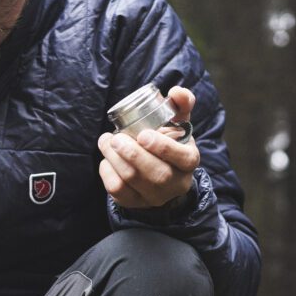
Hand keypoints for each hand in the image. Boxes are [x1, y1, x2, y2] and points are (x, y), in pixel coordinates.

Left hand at [97, 86, 200, 210]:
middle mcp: (175, 183)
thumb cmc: (168, 142)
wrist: (160, 175)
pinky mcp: (135, 203)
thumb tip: (175, 92)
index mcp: (189, 161)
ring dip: (114, 159)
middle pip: (155, 173)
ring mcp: (155, 197)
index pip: (182, 157)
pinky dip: (107, 172)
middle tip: (115, 137)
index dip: (162, 147)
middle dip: (132, 154)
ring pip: (132, 181)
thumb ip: (180, 104)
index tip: (142, 135)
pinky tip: (106, 159)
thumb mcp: (179, 123)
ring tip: (106, 141)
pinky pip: (117, 191)